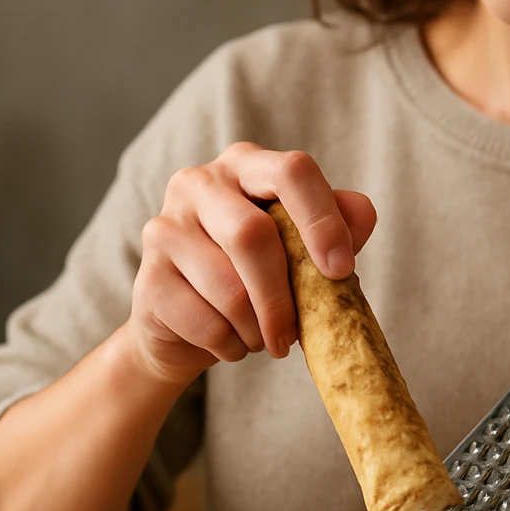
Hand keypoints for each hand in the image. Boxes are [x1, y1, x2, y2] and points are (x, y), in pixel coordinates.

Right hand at [127, 142, 377, 387]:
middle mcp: (198, 183)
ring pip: (227, 288)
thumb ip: (335, 227)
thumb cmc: (255, 277)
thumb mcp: (302, 250)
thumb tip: (363, 211)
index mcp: (246, 165)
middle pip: (252, 235)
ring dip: (256, 329)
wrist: (186, 327)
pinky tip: (231, 343)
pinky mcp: (146, 278)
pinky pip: (204, 322)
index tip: (341, 270)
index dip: (321, 220)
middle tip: (294, 337)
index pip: (292, 171)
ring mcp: (164, 227)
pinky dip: (229, 346)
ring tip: (262, 338)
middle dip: (282, 297)